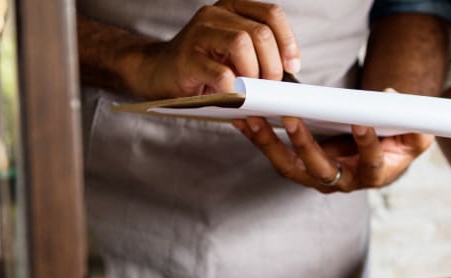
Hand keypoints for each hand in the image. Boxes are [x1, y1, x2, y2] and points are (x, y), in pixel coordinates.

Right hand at [119, 0, 300, 97]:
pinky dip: (233, 88)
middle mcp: (215, 14)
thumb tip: (290, 82)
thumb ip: (260, 59)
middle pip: (259, 32)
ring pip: (241, 43)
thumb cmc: (203, 68)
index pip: (271, 15)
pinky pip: (220, 72)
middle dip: (272, 64)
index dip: (288, 41)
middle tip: (269, 85)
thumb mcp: (234, 56)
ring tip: (249, 89)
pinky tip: (230, 94)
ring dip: (253, 72)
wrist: (158, 74)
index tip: (292, 66)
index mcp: (231, 9)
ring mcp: (198, 33)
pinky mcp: (186, 58)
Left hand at [230, 110, 431, 192]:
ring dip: (269, 143)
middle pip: (319, 169)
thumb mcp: (415, 138)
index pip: (370, 163)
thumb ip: (415, 129)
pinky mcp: (298, 166)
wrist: (378, 157)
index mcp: (372, 174)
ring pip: (289, 166)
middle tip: (292, 118)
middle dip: (304, 145)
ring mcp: (316, 176)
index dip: (367, 145)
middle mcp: (341, 181)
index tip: (361, 124)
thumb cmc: (396, 145)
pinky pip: (275, 154)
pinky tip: (243, 119)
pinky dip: (258, 137)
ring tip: (253, 119)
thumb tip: (393, 99)